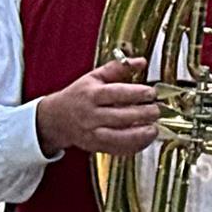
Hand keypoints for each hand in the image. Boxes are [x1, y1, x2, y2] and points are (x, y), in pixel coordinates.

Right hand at [33, 57, 159, 155]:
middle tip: (156, 110)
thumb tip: (141, 62)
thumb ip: (119, 68)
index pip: (116, 94)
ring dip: (140, 134)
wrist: (55, 118)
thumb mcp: (94, 77)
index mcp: (91, 95)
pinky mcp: (95, 146)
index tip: (151, 93)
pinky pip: (118, 149)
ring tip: (154, 129)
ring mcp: (92, 133)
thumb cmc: (78, 96)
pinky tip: (144, 139)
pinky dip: (134, 146)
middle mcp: (90, 115)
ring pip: (119, 137)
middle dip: (143, 114)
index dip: (137, 93)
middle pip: (121, 116)